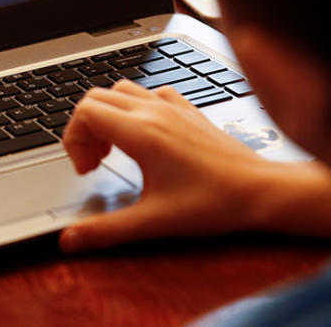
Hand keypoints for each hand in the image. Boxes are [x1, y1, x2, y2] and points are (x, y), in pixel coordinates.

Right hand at [60, 79, 330, 251]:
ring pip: (121, 90)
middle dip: (85, 129)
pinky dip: (136, 108)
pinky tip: (145, 136)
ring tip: (114, 149)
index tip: (86, 169)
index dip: (73, 139)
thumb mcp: (153, 221)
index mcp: (142, 133)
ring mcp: (173, 108)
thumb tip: (69, 240)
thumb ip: (106, 230)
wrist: (260, 191)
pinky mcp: (189, 111)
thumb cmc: (214, 203)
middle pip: (96, 97)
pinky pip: (151, 93)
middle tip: (95, 163)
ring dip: (107, 116)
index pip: (85, 112)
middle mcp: (155, 112)